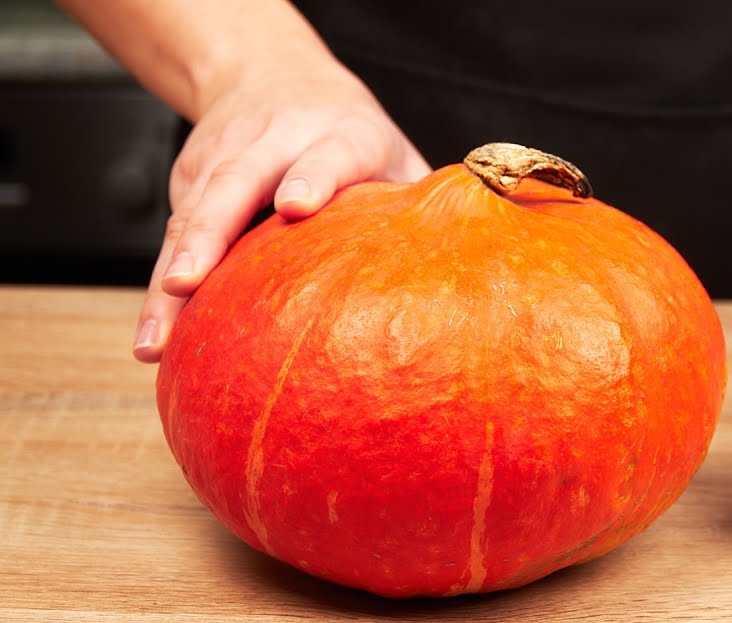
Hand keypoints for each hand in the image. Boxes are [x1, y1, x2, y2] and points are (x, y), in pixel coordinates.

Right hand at [132, 59, 429, 360]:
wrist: (271, 71)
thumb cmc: (350, 134)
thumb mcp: (393, 154)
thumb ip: (420, 205)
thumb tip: (468, 268)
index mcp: (339, 134)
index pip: (325, 154)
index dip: (312, 177)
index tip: (296, 207)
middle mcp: (274, 139)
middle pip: (236, 182)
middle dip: (209, 233)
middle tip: (188, 281)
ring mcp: (225, 156)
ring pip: (192, 213)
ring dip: (172, 273)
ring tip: (159, 336)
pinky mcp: (190, 177)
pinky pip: (176, 234)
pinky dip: (161, 285)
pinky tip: (158, 336)